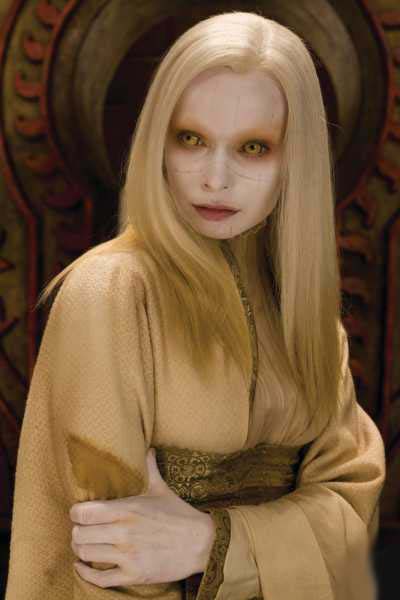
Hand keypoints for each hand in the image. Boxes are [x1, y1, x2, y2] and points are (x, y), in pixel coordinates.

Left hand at [70, 447, 215, 587]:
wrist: (201, 543)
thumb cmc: (179, 515)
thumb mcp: (162, 489)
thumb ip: (150, 469)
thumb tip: (149, 449)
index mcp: (127, 509)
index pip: (84, 512)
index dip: (75, 513)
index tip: (78, 513)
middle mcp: (123, 532)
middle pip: (80, 534)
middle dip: (77, 532)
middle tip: (81, 530)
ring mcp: (128, 555)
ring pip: (86, 554)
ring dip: (81, 550)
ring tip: (84, 545)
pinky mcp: (134, 574)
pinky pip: (99, 579)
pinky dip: (86, 573)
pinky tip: (82, 566)